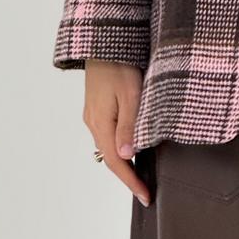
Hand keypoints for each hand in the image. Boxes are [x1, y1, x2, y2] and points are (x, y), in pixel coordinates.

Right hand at [83, 60, 152, 206]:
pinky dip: (120, 147)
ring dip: (124, 163)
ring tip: (140, 175)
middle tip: (145, 191)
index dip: (131, 182)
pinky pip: (108, 135)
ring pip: (109, 147)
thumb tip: (127, 154)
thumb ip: (128, 125)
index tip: (146, 196)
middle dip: (128, 177)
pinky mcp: (97, 108)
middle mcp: (93, 122)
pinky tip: (131, 148)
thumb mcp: (130, 95)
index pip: (117, 162)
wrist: (105, 43)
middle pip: (111, 158)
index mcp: (100, 123)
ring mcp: (93, 115)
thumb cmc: (120, 64)